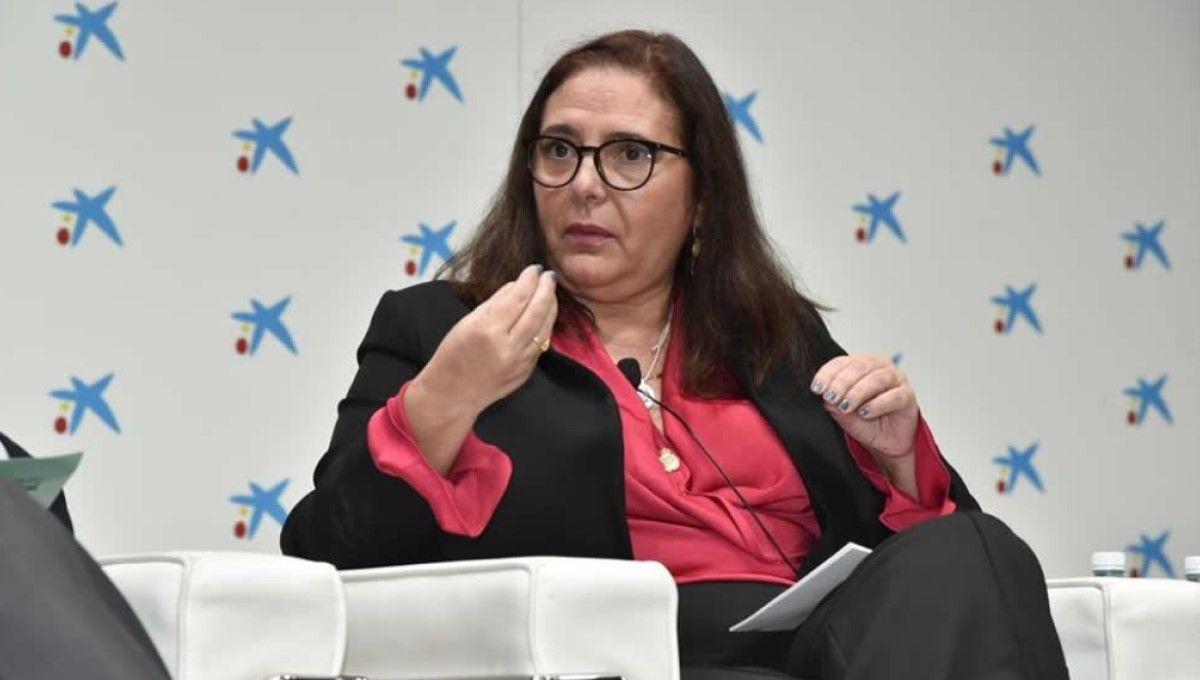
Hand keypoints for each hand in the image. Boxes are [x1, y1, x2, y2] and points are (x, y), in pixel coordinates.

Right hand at [413, 265, 557, 419]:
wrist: (451, 395)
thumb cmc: (452, 355)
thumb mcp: (466, 323)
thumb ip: (494, 304)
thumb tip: (517, 286)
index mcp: (487, 331)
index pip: (516, 299)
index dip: (529, 281)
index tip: (534, 269)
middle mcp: (507, 347)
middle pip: (536, 312)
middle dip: (545, 291)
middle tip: (548, 277)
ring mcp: (519, 362)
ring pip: (544, 329)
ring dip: (550, 308)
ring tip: (550, 293)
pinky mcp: (525, 372)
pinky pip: (541, 344)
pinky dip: (545, 326)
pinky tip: (544, 315)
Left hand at [810, 354, 918, 459]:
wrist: (886, 443)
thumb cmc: (866, 423)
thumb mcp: (844, 414)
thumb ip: (834, 404)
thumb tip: (825, 397)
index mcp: (860, 366)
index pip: (842, 362)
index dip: (828, 374)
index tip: (817, 389)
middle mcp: (879, 368)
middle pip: (859, 368)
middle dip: (842, 383)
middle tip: (831, 397)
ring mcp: (896, 380)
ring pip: (877, 379)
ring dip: (858, 392)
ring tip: (846, 406)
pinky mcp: (908, 396)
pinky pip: (894, 396)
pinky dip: (878, 404)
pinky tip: (866, 412)